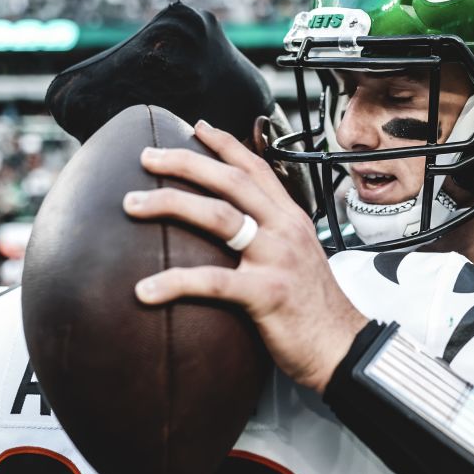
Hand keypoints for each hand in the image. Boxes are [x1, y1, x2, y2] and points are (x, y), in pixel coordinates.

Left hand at [124, 119, 367, 393]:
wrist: (342, 347)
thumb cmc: (314, 309)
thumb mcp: (299, 258)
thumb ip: (272, 236)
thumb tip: (236, 230)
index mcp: (291, 219)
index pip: (257, 168)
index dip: (226, 144)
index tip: (196, 126)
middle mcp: (285, 230)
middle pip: (231, 181)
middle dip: (186, 162)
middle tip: (147, 157)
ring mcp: (277, 259)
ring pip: (219, 217)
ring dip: (170, 204)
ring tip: (131, 204)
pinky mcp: (266, 294)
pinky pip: (212, 282)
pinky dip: (174, 282)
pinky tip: (144, 290)